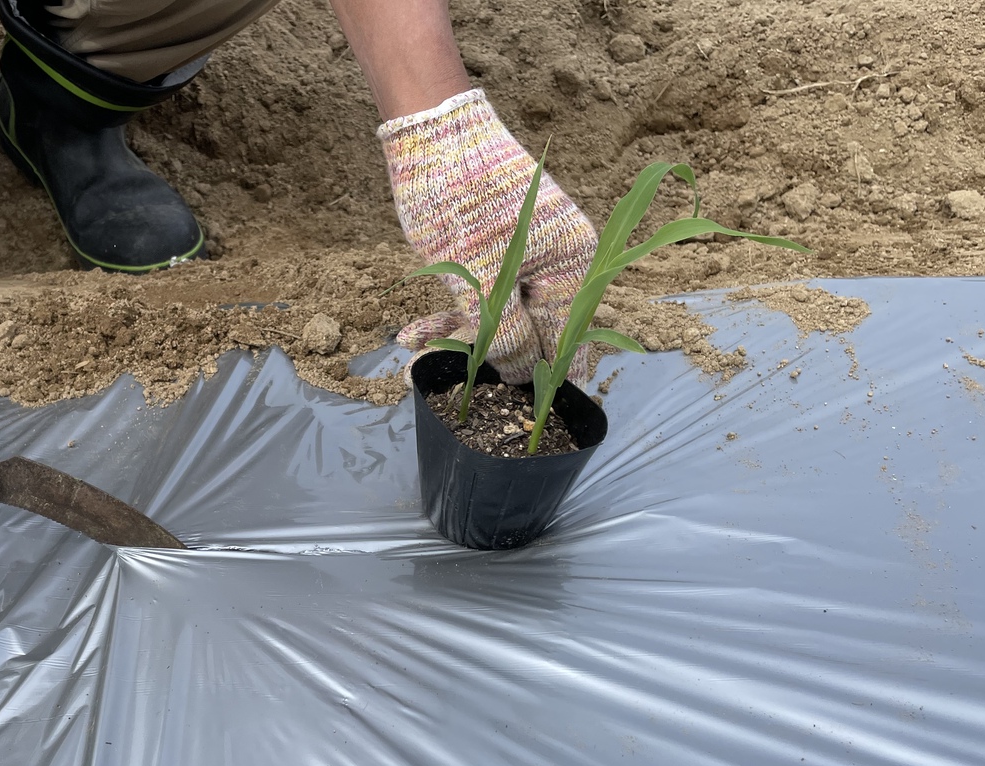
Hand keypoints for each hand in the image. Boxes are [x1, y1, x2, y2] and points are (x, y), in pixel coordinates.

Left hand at [380, 90, 598, 383]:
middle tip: (457, 387)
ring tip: (412, 348)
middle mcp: (557, 261)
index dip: (542, 380)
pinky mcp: (491, 250)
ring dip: (457, 336)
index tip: (517, 415)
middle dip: (490, 360)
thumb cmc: (463, 202)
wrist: (432, 132)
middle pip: (532, 331)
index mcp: (573, 266)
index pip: (567, 342)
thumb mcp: (481, 281)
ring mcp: (524, 255)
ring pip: (497, 316)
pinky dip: (448, 313)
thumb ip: (504, 335)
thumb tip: (521, 378)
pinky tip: (411, 335)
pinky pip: (477, 296)